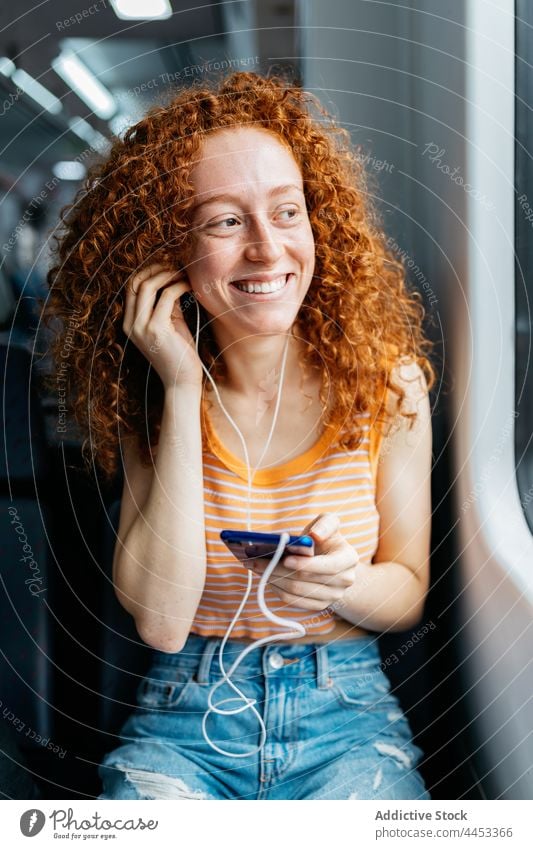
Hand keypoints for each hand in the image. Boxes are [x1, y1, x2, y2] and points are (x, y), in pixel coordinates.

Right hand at [122, 263, 203, 389]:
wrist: (182, 381)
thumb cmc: (179, 353)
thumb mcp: (170, 323)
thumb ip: (167, 303)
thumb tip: (173, 278)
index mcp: (129, 322)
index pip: (131, 286)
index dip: (148, 271)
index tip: (167, 265)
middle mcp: (130, 324)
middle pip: (136, 282)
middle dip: (156, 268)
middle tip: (176, 265)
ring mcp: (141, 327)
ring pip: (148, 285)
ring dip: (168, 274)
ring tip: (184, 273)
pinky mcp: (156, 329)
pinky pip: (166, 296)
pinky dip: (179, 285)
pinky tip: (190, 285)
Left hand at [250, 513, 358, 610]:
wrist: (330, 558)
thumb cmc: (325, 537)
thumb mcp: (329, 522)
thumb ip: (325, 524)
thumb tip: (314, 536)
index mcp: (349, 559)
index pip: (328, 567)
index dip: (306, 564)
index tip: (285, 558)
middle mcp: (344, 581)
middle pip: (305, 579)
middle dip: (277, 568)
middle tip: (254, 559)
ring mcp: (332, 596)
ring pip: (295, 591)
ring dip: (271, 578)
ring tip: (254, 566)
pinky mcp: (318, 605)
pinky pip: (292, 600)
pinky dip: (275, 588)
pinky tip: (264, 576)